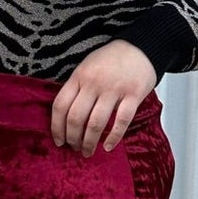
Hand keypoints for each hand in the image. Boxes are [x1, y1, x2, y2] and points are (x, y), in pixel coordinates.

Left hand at [51, 39, 157, 155]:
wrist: (141, 46)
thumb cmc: (111, 59)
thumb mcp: (86, 67)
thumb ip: (76, 88)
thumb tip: (65, 117)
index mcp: (79, 76)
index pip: (60, 105)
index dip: (56, 127)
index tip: (58, 140)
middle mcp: (94, 84)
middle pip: (76, 118)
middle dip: (72, 138)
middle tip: (74, 148)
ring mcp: (114, 89)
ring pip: (96, 123)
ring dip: (89, 142)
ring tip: (87, 151)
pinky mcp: (133, 95)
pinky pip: (121, 121)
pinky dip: (113, 137)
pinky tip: (108, 147)